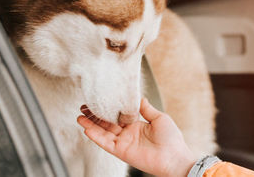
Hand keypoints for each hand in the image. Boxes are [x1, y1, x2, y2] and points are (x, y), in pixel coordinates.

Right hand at [77, 98, 197, 176]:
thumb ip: (146, 108)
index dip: (108, 109)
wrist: (174, 157)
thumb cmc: (171, 139)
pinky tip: (87, 129)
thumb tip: (138, 96)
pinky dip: (96, 137)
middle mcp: (128, 134)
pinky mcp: (121, 151)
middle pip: (107, 124)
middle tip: (84, 107)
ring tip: (79, 117)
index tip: (99, 100)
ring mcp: (123, 143)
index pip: (117, 116)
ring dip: (91, 125)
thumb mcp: (159, 117)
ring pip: (103, 133)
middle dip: (95, 116)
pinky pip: (106, 143)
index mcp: (136, 125)